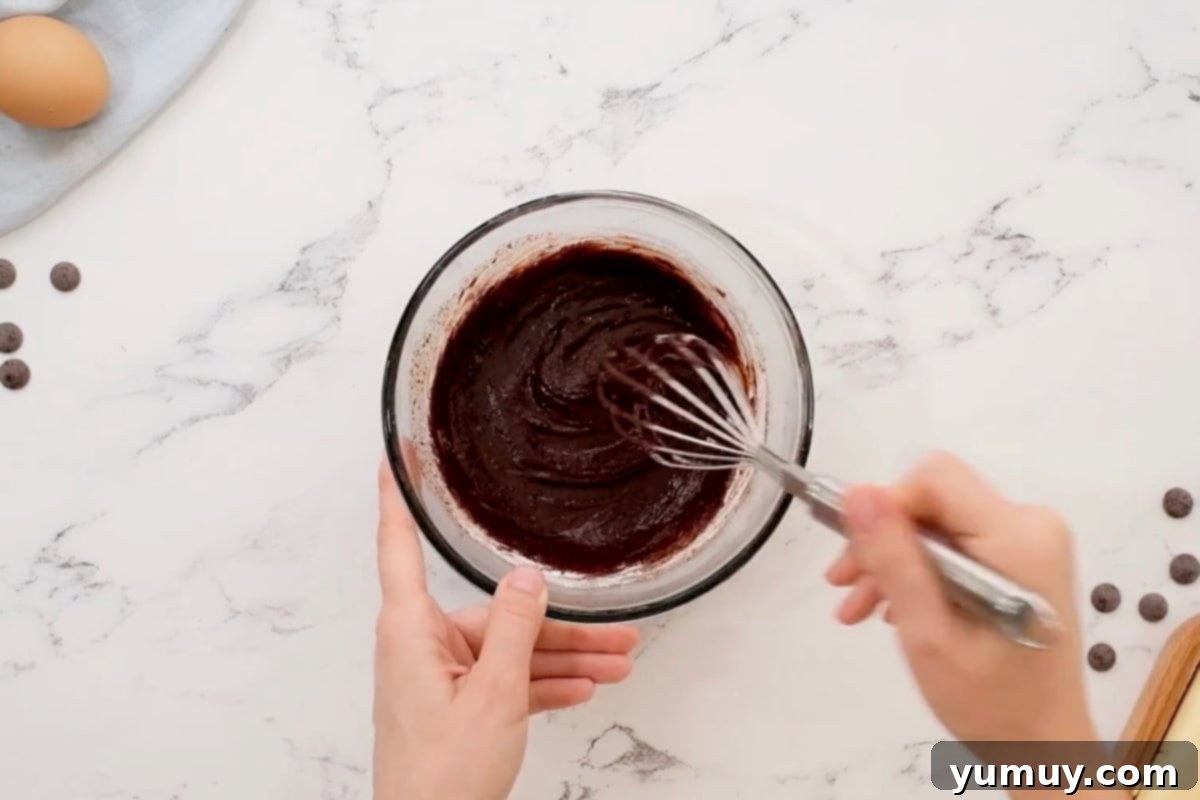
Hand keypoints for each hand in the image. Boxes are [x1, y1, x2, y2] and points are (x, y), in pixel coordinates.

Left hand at [372, 461, 639, 799]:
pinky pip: (506, 681)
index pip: (398, 545)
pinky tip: (586, 687)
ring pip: (509, 650)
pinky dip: (543, 685)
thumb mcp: (492, 695)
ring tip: (620, 661)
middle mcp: (421, 645)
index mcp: (411, 630)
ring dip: (564, 658)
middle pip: (495, 613)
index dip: (396, 497)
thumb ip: (514, 630)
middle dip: (558, 624)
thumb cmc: (442, 777)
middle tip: (614, 628)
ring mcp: (440, 678)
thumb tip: (526, 576)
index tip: (394, 454)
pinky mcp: (456, 706)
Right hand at [825, 452, 1093, 742]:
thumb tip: (856, 493)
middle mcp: (1032, 526)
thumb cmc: (991, 702)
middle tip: (843, 588)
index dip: (886, 506)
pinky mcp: (1023, 559)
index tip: (854, 553)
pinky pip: (956, 545)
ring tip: (858, 609)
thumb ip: (893, 558)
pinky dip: (920, 572)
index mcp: (1018, 538)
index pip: (935, 479)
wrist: (1045, 749)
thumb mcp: (928, 633)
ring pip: (938, 523)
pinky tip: (892, 610)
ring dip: (893, 561)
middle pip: (933, 501)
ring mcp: (1031, 542)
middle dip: (882, 541)